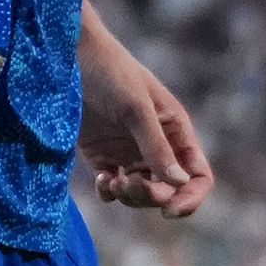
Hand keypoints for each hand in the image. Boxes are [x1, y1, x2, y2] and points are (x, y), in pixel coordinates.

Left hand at [79, 36, 211, 217]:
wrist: (68, 55)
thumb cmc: (109, 71)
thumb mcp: (136, 108)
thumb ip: (156, 147)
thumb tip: (179, 183)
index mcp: (175, 130)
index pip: (197, 175)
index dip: (190, 197)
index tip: (169, 211)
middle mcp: (156, 145)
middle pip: (168, 189)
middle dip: (151, 195)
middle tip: (127, 183)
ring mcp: (128, 151)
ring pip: (141, 192)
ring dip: (130, 196)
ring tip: (112, 181)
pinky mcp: (101, 155)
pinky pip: (113, 188)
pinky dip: (109, 192)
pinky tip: (102, 180)